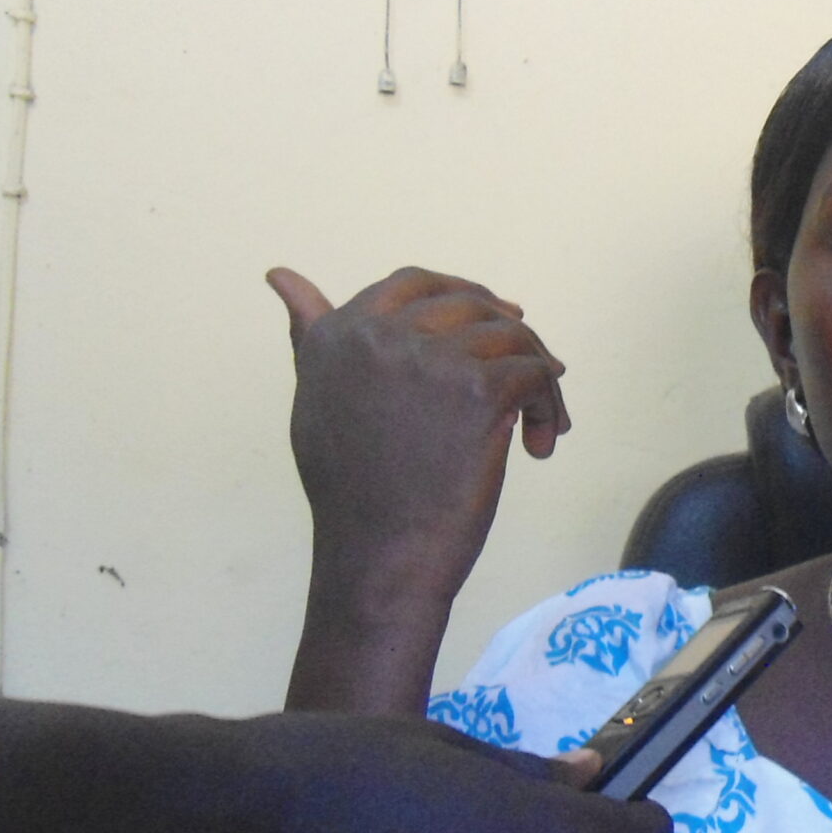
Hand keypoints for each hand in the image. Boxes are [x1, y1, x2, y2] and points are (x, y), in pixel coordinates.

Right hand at [268, 266, 570, 616]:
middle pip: (471, 304)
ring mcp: (431, 358)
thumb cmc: (351, 493)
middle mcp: (380, 335)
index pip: (413, 283)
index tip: (495, 321)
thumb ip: (312, 336)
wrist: (379, 557)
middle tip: (535, 370)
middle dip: (509, 332)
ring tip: (540, 422)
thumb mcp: (316, 400)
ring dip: (537, 376)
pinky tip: (540, 444)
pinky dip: (550, 406)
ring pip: (513, 336)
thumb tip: (281, 275)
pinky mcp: (479, 389)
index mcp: (340, 334)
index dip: (461, 296)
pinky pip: (537, 372)